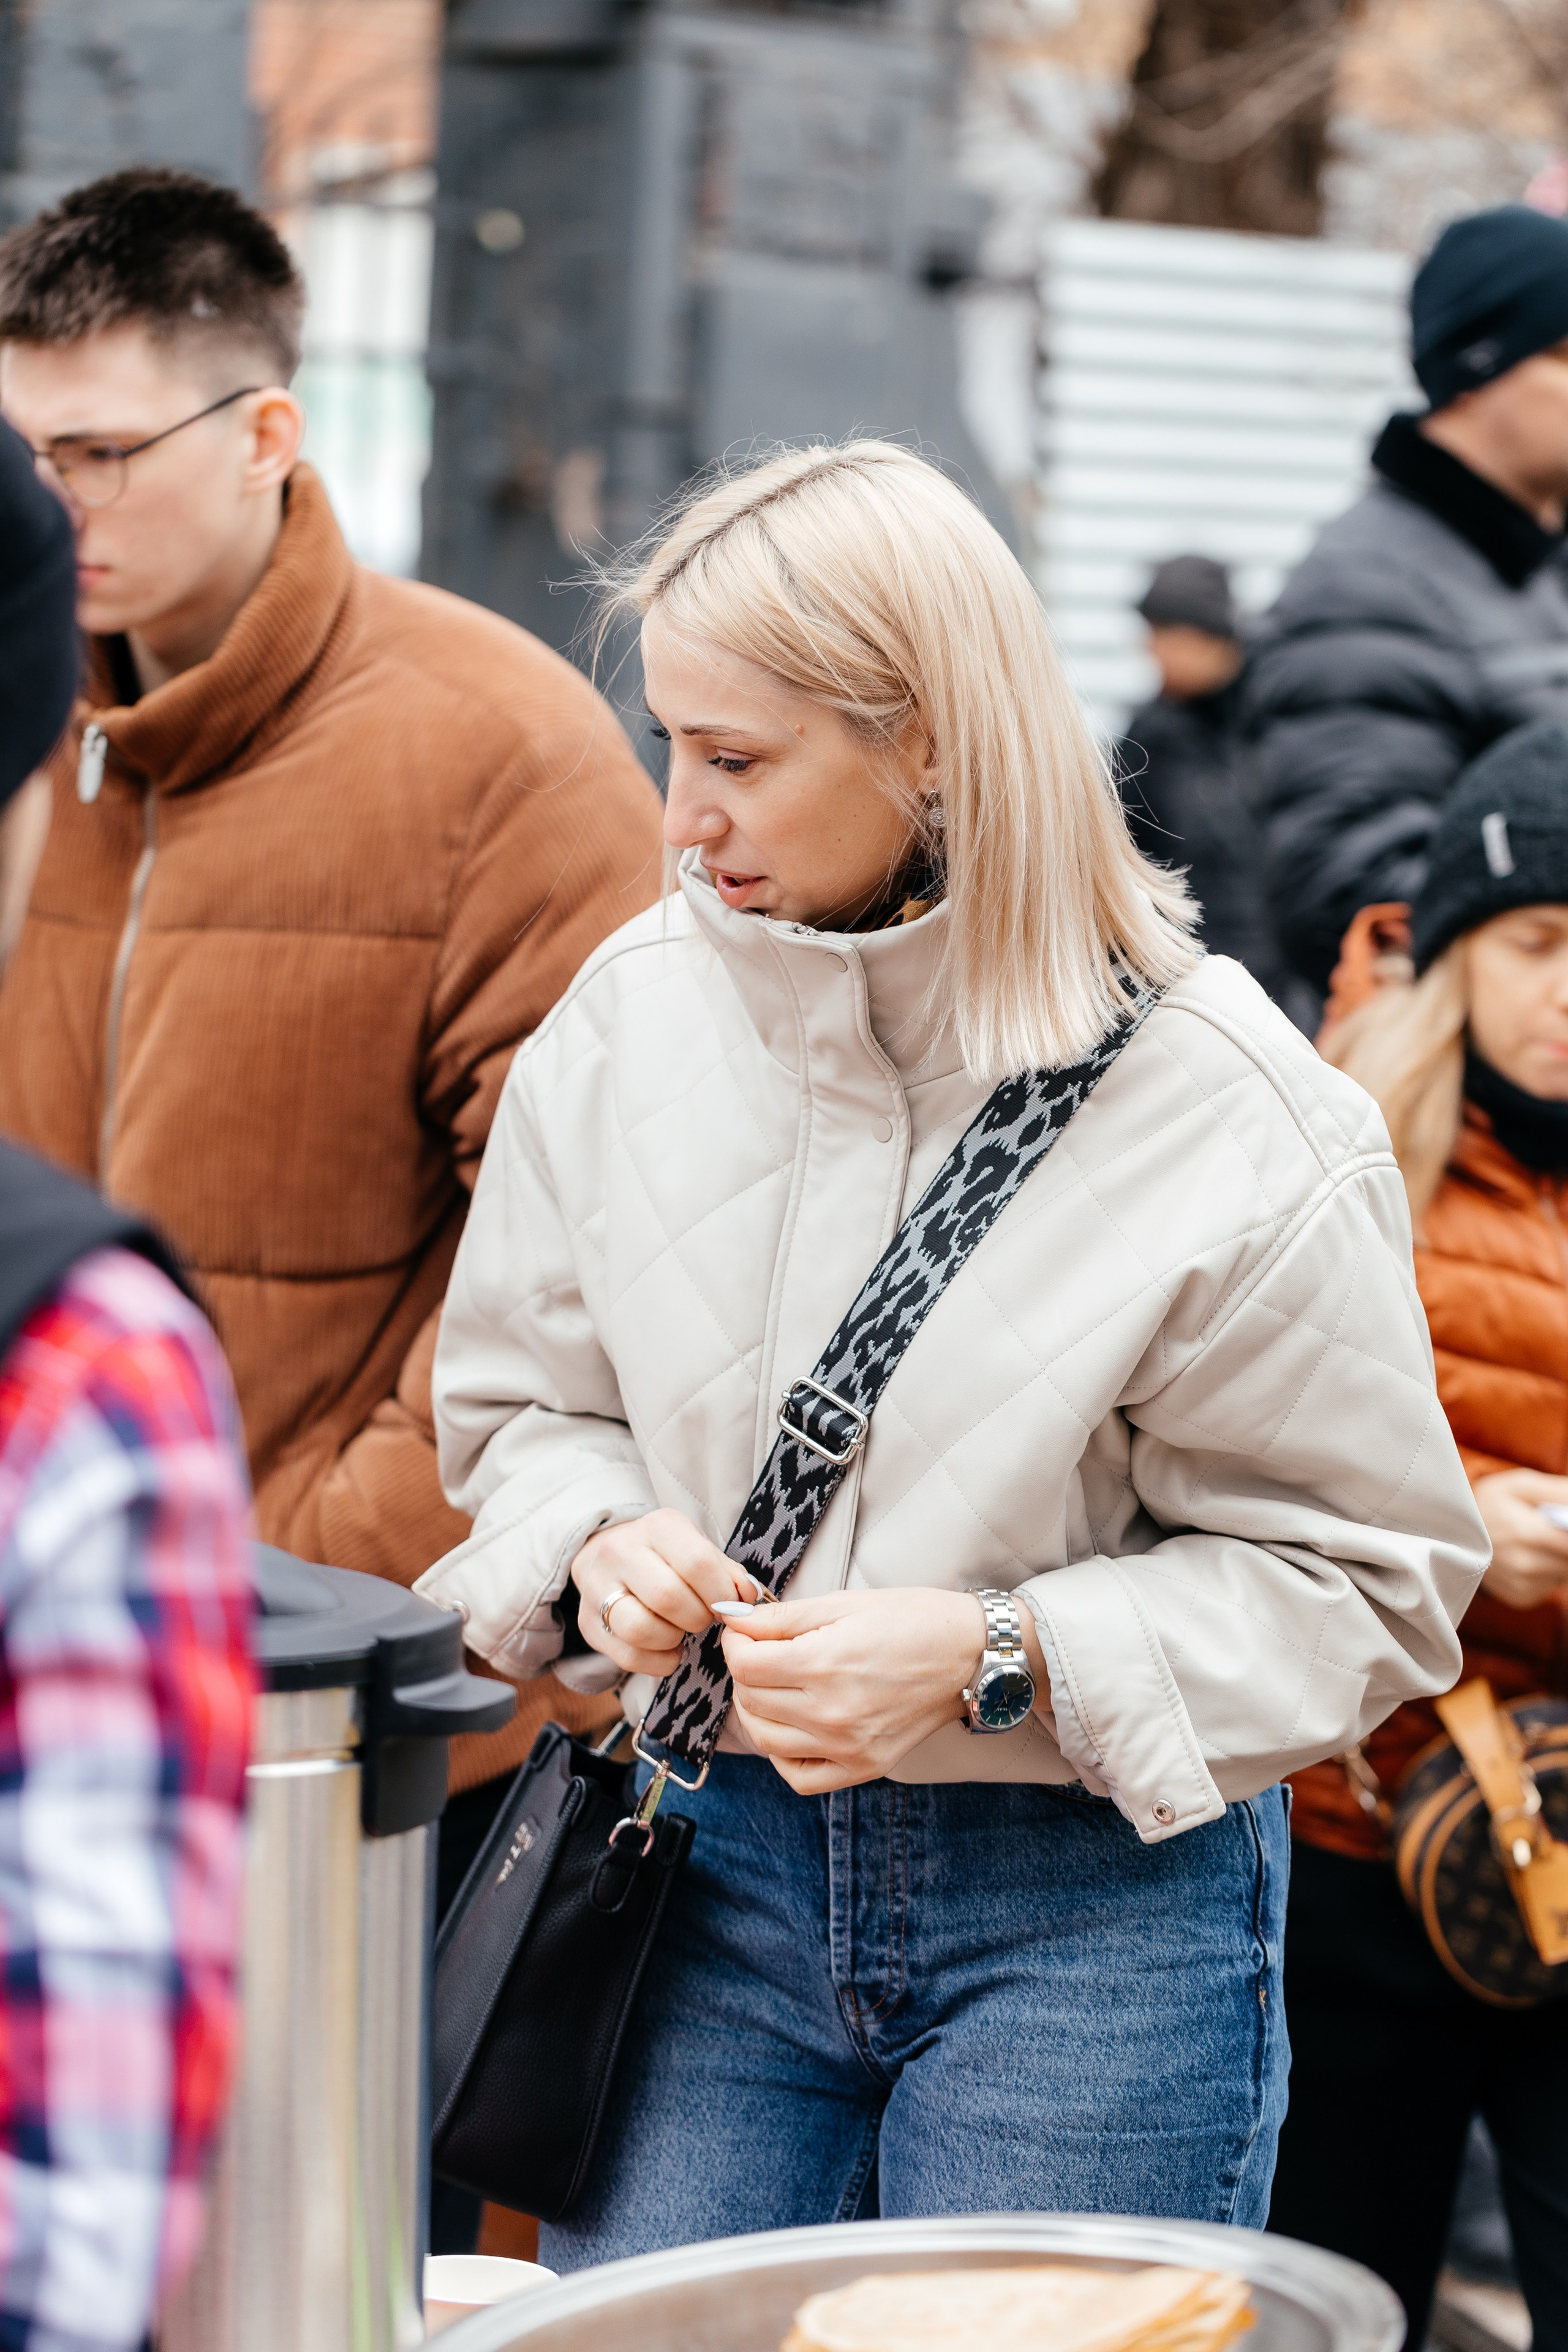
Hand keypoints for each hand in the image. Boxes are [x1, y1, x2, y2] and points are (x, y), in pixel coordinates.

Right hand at [569, 1509, 755, 1676]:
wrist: (606, 1553)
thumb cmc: (664, 1554)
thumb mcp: (697, 1547)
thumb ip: (727, 1571)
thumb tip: (748, 1597)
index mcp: (657, 1527)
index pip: (697, 1563)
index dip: (721, 1593)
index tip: (729, 1605)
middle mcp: (621, 1552)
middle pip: (668, 1597)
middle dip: (698, 1617)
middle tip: (704, 1616)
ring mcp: (598, 1588)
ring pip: (641, 1629)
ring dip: (674, 1638)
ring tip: (681, 1628)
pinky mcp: (588, 1624)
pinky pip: (629, 1656)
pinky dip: (659, 1660)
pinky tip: (667, 1646)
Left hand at [723, 1587, 1051, 1794]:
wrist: (969, 1655)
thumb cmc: (911, 1620)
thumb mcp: (843, 1603)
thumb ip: (780, 1617)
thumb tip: (731, 1620)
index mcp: (825, 1664)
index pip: (744, 1664)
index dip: (736, 1642)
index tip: (746, 1631)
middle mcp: (832, 1713)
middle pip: (749, 1700)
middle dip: (746, 1671)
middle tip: (764, 1651)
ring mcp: (847, 1748)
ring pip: (765, 1740)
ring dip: (757, 1710)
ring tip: (777, 1684)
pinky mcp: (863, 1767)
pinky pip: (799, 1777)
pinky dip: (783, 1754)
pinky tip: (794, 1725)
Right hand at [1474, 1469, 1567, 1609]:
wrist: (1451, 1534)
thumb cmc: (1493, 1504)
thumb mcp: (1519, 1485)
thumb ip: (1555, 1492)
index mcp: (1523, 1532)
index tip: (1563, 1523)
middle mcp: (1522, 1564)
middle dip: (1563, 1543)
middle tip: (1546, 1530)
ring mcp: (1521, 1584)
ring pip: (1562, 1572)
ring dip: (1557, 1557)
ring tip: (1536, 1540)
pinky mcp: (1521, 1597)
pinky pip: (1549, 1584)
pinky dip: (1546, 1571)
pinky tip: (1528, 1556)